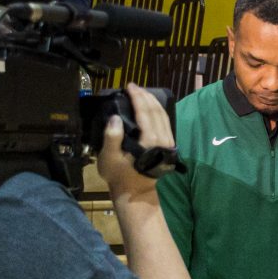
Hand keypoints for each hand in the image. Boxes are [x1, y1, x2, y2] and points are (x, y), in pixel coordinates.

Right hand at [97, 84, 173, 199]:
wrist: (135, 192)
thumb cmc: (119, 175)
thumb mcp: (109, 158)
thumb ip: (112, 137)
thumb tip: (115, 117)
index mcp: (148, 141)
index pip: (145, 112)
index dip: (137, 97)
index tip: (129, 86)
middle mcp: (161, 139)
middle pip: (156, 111)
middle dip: (145, 96)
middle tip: (134, 87)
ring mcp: (167, 142)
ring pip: (163, 115)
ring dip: (153, 102)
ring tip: (142, 93)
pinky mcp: (168, 145)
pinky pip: (165, 122)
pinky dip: (158, 111)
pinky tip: (151, 106)